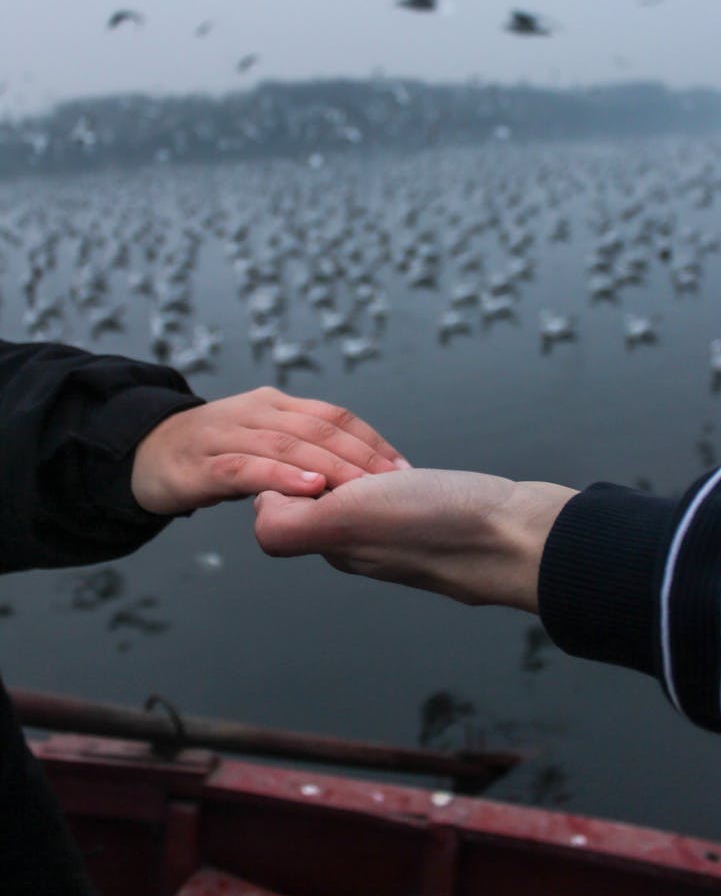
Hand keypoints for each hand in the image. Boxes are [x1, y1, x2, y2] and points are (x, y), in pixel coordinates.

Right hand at [132, 386, 409, 514]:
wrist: (142, 453)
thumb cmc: (211, 452)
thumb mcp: (260, 442)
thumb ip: (300, 450)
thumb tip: (357, 475)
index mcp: (275, 404)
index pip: (333, 417)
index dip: (370, 441)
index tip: (402, 468)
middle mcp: (255, 412)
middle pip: (317, 429)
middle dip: (360, 455)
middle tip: (394, 482)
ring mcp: (227, 435)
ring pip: (287, 446)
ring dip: (329, 466)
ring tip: (362, 486)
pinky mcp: (203, 464)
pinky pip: (247, 468)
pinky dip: (281, 478)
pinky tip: (309, 490)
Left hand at [253, 469, 576, 611]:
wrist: (523, 537)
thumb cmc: (440, 526)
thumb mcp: (349, 522)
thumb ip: (293, 525)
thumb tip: (260, 510)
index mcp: (333, 542)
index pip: (282, 499)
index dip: (291, 466)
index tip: (322, 453)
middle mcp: (358, 543)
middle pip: (313, 492)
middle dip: (324, 462)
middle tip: (361, 457)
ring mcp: (396, 533)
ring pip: (353, 489)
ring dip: (364, 463)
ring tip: (390, 465)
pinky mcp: (428, 520)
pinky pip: (392, 490)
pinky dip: (394, 469)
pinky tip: (411, 470)